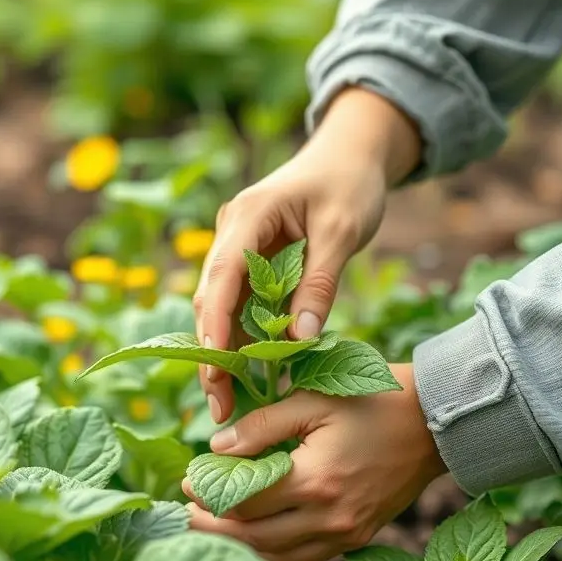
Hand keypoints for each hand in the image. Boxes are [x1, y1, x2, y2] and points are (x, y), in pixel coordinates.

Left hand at [182, 364, 446, 560]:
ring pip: (277, 558)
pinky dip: (273, 551)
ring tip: (214, 525)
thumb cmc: (371, 401)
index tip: (187, 479)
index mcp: (316, 480)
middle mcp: (330, 517)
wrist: (431, 423)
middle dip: (214, 528)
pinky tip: (257, 534)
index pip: (246, 501)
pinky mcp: (357, 538)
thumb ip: (261, 425)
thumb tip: (217, 448)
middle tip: (188, 512)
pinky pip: (304, 558)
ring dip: (240, 546)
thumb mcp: (312, 400)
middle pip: (255, 539)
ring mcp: (345, 534)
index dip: (209, 493)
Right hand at [194, 88, 421, 423]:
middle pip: (211, 297)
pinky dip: (245, 338)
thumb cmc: (349, 184)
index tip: (215, 368)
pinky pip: (241, 304)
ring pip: (221, 307)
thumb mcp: (342, 232)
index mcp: (249, 215)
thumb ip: (319, 283)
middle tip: (220, 406)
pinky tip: (250, 374)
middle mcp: (233, 231)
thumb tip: (300, 339)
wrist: (350, 154)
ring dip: (225, 353)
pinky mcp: (251, 262)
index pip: (222, 275)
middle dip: (213, 352)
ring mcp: (239, 246)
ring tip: (229, 404)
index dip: (215, 324)